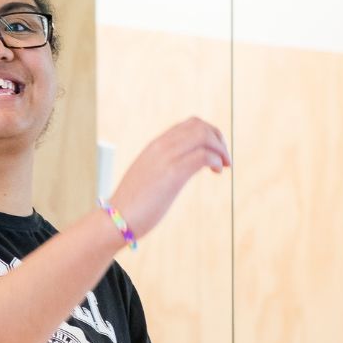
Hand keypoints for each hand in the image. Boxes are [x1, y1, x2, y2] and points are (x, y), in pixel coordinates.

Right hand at [108, 117, 229, 238]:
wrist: (117, 218)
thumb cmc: (133, 203)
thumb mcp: (149, 176)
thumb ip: (163, 167)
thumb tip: (182, 170)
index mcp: (155, 146)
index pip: (189, 124)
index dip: (209, 133)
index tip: (216, 150)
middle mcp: (160, 146)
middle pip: (199, 125)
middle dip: (219, 138)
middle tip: (225, 158)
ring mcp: (166, 158)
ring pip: (203, 136)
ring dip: (220, 148)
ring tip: (224, 164)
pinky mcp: (172, 173)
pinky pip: (203, 156)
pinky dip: (216, 160)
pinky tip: (217, 171)